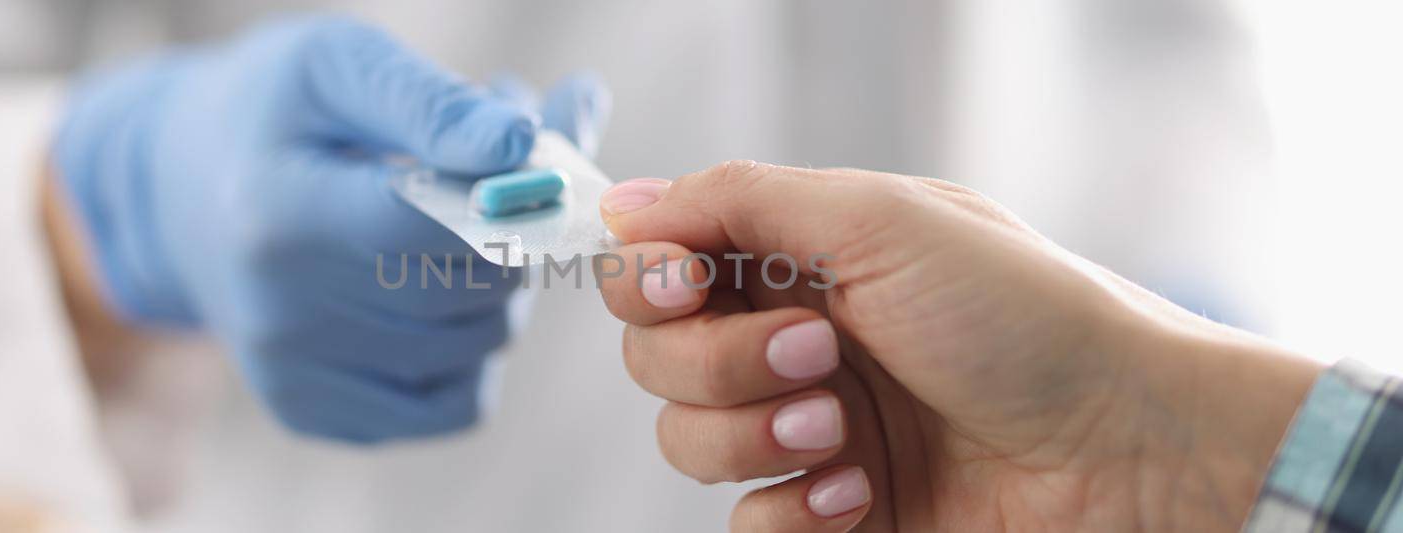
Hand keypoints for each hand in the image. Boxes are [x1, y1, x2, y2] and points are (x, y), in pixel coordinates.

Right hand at [51, 16, 609, 441]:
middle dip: (518, 232)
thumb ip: (431, 101)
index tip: (541, 155)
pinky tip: (441, 298)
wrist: (180, 195)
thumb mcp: (336, 67)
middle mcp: (279, 313)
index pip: (435, 226)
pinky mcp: (313, 415)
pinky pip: (457, 407)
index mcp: (279, 216)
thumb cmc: (274, 114)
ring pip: (479, 349)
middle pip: (470, 293)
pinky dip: (477, 353)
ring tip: (465, 228)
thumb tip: (521, 142)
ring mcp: (293, 375)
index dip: (511, 193)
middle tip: (509, 180)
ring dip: (504, 288)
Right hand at [595, 162, 1319, 530]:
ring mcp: (807, 428)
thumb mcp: (879, 221)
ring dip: (750, 436)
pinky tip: (856, 494)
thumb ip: (739, 202)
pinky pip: (746, 521)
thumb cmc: (1025, 318)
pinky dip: (788, 510)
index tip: (685, 286)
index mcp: (798, 257)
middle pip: (656, 359)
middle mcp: (790, 338)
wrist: (1125, 447)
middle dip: (718, 363)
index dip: (650, 279)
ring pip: (687, 442)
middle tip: (817, 353)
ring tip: (844, 431)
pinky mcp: (832, 510)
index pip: (660, 265)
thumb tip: (623, 203)